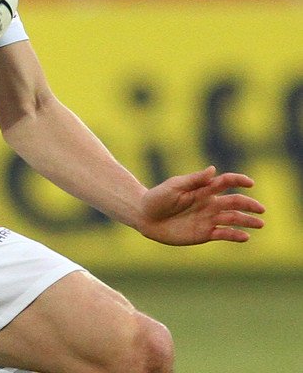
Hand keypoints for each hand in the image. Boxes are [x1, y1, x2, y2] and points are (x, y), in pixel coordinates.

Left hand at [137, 166, 264, 245]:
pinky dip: (235, 235)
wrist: (146, 217)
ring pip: (232, 219)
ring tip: (260, 223)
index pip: (225, 182)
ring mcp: (208, 218)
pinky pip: (223, 234)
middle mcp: (209, 203)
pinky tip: (245, 236)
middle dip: (248, 204)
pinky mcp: (204, 233)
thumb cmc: (158, 198)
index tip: (250, 183)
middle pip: (234, 202)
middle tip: (261, 209)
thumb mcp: (174, 186)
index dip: (238, 180)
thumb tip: (213, 170)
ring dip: (247, 220)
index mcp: (202, 189)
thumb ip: (194, 180)